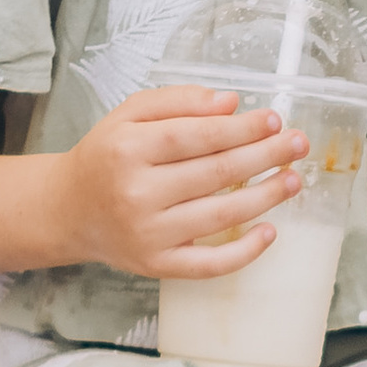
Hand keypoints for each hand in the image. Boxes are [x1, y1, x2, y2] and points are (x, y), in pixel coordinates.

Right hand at [49, 86, 310, 278]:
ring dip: (266, 197)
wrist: (69, 210)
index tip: (275, 120)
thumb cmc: (106, 158)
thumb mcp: (128, 115)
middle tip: (298, 145)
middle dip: (265, 156)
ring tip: (292, 179)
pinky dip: (245, 252)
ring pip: (221, 215)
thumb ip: (177, 101)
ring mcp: (148, 233)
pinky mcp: (157, 265)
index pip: (198, 136)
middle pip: (216, 173)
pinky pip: (209, 264)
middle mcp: (136, 193)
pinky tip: (270, 231)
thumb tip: (230, 102)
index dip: (242, 128)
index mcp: (128, 149)